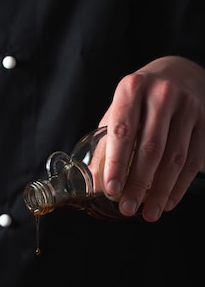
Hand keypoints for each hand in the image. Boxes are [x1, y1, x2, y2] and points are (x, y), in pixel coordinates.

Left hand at [100, 56, 204, 221]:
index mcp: (132, 88)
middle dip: (138, 184)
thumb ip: (107, 142)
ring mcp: (188, 106)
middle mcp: (162, 94)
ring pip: (175, 157)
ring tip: (148, 214)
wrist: (180, 72)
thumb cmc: (140, 100)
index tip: (110, 190)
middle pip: (151, 148)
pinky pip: (194, 159)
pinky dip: (180, 186)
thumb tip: (93, 184)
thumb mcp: (119, 109)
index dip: (116, 163)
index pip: (123, 131)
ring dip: (161, 191)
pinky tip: (168, 203)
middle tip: (127, 209)